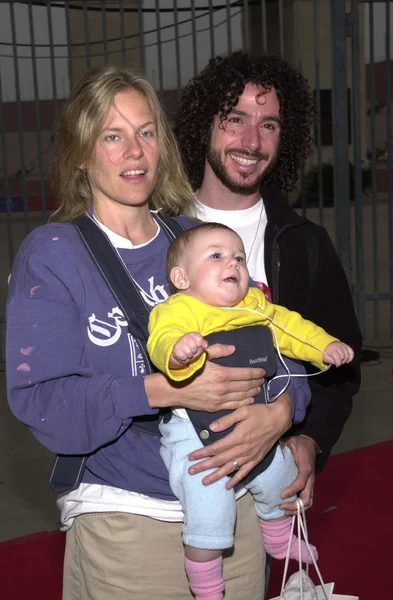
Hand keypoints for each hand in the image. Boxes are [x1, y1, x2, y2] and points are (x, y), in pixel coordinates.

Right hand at [145, 342, 264, 412]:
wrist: (174, 388)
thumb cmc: (188, 369)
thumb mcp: (202, 355)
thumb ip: (218, 350)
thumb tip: (233, 349)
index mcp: (222, 373)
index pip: (246, 374)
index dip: (256, 373)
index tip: (262, 371)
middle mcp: (224, 387)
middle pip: (246, 385)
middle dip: (256, 382)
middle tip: (262, 379)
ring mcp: (220, 399)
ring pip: (243, 396)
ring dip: (253, 392)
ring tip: (258, 388)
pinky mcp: (216, 407)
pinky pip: (235, 405)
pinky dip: (245, 402)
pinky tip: (250, 399)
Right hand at [170, 332, 207, 367]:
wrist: (182, 352)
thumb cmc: (193, 349)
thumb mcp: (200, 346)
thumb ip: (204, 344)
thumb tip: (205, 345)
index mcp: (193, 334)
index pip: (199, 339)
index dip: (199, 345)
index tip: (198, 346)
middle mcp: (186, 336)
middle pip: (193, 346)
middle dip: (194, 351)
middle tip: (192, 351)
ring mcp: (179, 342)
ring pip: (188, 352)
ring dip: (189, 355)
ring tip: (188, 354)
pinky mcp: (175, 349)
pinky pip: (183, 356)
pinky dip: (184, 358)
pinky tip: (183, 355)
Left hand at [187, 394, 291, 487]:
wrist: (279, 419)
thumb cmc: (260, 412)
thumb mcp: (243, 410)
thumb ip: (226, 420)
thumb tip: (211, 428)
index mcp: (238, 437)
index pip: (216, 448)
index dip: (203, 453)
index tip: (191, 457)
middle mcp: (243, 449)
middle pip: (220, 460)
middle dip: (204, 466)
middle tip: (191, 471)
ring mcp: (250, 456)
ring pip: (230, 468)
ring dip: (217, 476)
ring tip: (205, 481)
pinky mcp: (257, 459)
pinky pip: (245, 472)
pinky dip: (237, 480)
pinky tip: (228, 486)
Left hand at [279, 435, 316, 514]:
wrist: (311, 444)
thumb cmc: (299, 444)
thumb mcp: (291, 441)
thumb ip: (282, 444)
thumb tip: (269, 447)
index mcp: (306, 468)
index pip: (301, 483)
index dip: (292, 490)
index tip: (281, 496)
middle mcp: (311, 478)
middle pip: (307, 498)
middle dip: (294, 506)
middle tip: (281, 507)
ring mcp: (311, 483)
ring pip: (309, 502)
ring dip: (297, 509)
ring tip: (284, 511)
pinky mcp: (309, 486)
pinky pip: (307, 500)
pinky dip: (299, 507)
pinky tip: (289, 509)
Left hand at [323, 341, 353, 366]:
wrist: (329, 345)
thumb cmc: (327, 353)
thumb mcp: (326, 358)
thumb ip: (330, 361)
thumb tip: (336, 362)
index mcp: (332, 350)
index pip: (337, 358)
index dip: (338, 363)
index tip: (337, 365)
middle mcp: (338, 346)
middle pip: (343, 357)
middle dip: (341, 361)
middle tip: (339, 362)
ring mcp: (343, 346)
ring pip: (347, 355)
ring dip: (345, 360)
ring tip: (342, 361)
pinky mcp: (347, 346)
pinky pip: (351, 352)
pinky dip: (351, 357)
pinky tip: (348, 360)